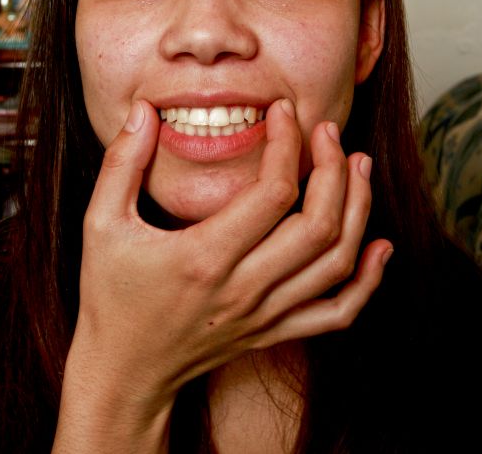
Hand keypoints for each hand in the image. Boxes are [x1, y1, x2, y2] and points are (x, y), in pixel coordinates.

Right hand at [53, 99, 391, 451]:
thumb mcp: (101, 224)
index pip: (273, 192)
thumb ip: (121, 164)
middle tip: (328, 131)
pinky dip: (367, 281)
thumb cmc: (111, 295)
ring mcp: (264, 314)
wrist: (124, 370)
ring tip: (359, 166)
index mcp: (205, 256)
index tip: (281, 111)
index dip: (287, 143)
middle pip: (319, 225)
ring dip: (359, 210)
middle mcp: (244, 288)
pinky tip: (379, 247)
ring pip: (336, 262)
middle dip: (334, 169)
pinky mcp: (273, 331)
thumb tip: (143, 111)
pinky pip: (336, 312)